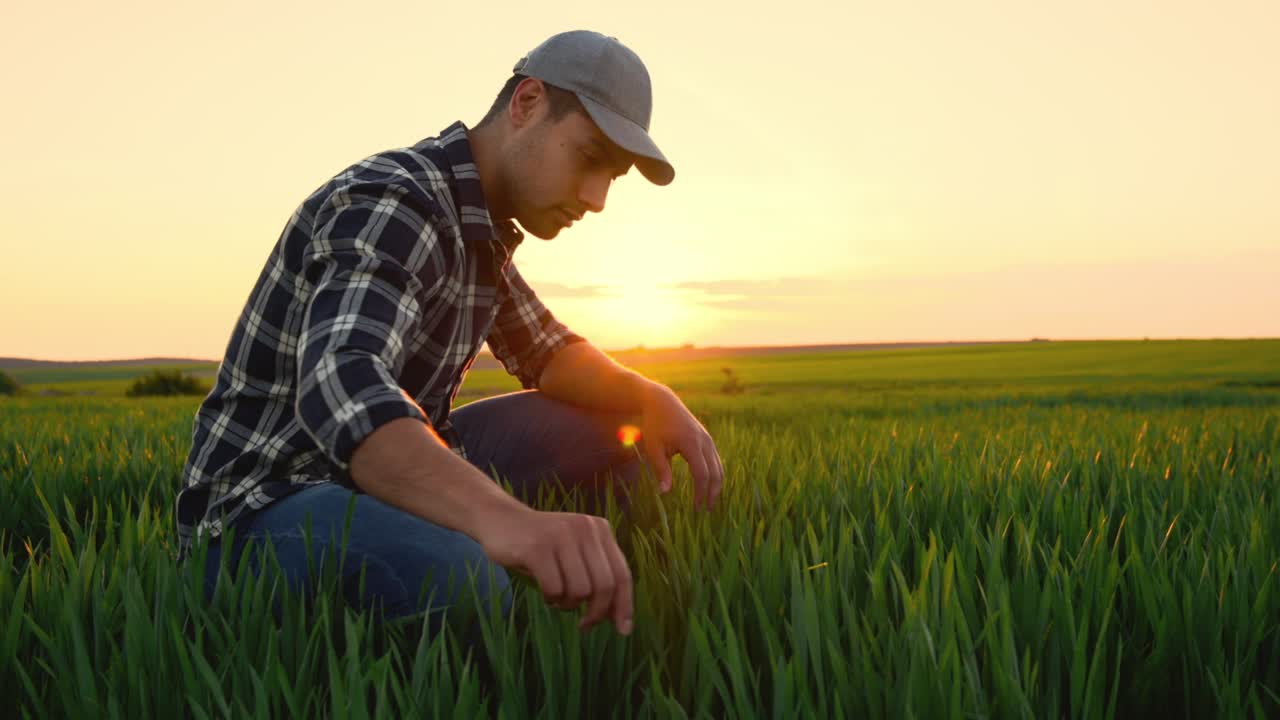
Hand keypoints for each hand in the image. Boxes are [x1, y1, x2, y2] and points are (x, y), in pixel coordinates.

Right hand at [479, 506, 633, 634]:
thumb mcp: (575, 553)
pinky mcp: (537, 547)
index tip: (623, 630)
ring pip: (580, 590)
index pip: (622, 573)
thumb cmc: (542, 546)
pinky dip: (551, 598)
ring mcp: (561, 536)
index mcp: (599, 529)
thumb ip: (597, 576)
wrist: (500, 520)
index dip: (624, 605)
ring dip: (568, 604)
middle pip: (604, 586)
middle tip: (584, 625)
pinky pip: (554, 589)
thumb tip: (619, 620)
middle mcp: (584, 528)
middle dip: (596, 613)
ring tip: (557, 597)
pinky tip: (545, 591)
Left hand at [638, 385, 724, 510]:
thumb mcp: (654, 448)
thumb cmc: (655, 425)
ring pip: (719, 467)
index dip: (701, 493)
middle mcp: (704, 441)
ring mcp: (708, 439)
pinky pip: (715, 460)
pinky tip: (708, 486)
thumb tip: (665, 492)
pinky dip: (714, 475)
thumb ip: (661, 470)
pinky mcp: (707, 439)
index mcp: (691, 443)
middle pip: (716, 472)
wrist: (663, 402)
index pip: (702, 474)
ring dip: (716, 486)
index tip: (696, 508)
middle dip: (712, 493)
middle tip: (706, 510)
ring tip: (709, 502)